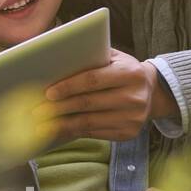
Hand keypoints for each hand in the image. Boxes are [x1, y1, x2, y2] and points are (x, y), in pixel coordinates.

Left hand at [38, 49, 169, 140]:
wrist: (153, 92)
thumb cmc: (123, 70)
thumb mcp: (114, 58)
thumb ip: (91, 57)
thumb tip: (55, 63)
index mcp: (130, 73)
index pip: (93, 80)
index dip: (69, 87)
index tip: (48, 93)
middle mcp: (135, 97)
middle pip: (88, 103)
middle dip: (59, 108)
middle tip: (37, 110)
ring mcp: (134, 118)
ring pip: (89, 122)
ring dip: (62, 123)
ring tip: (42, 124)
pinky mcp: (129, 133)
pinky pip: (96, 133)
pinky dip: (75, 131)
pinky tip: (59, 129)